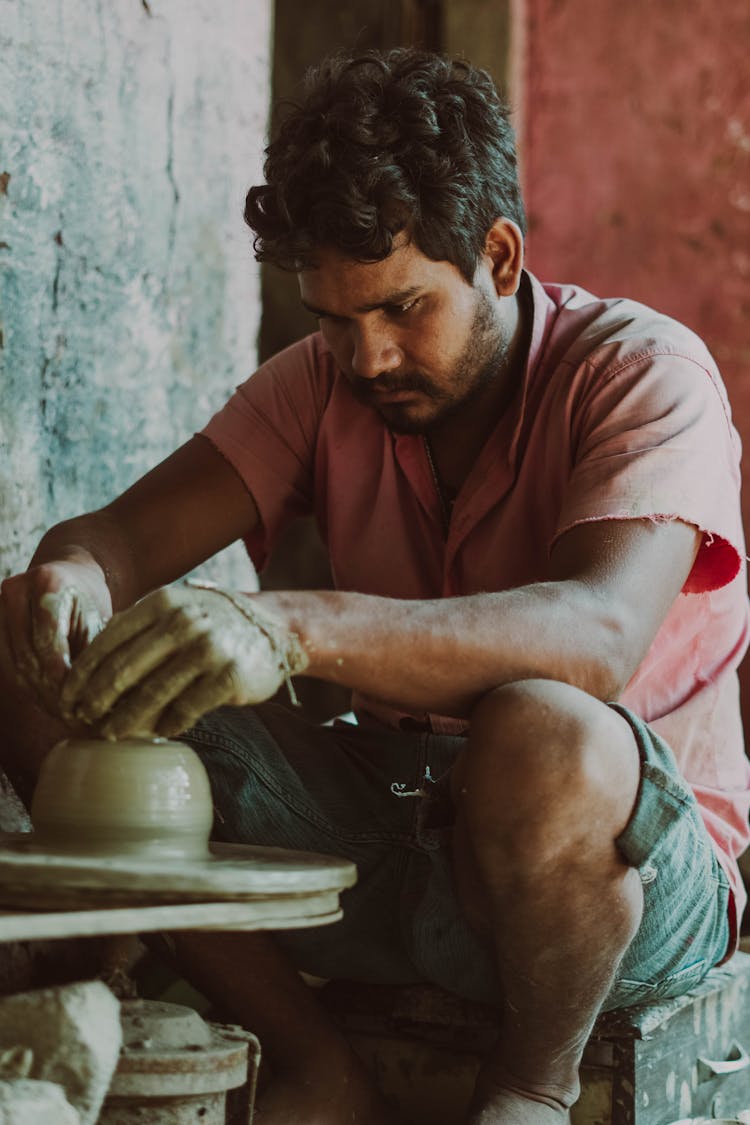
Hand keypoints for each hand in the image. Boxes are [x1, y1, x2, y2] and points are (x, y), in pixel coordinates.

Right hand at [1, 562, 109, 715]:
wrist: (67, 576)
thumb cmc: (89, 602)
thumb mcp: (97, 619)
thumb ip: (93, 651)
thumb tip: (95, 695)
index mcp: (48, 581)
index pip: (48, 637)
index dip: (60, 672)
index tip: (75, 700)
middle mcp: (16, 589)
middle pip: (28, 653)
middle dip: (50, 689)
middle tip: (71, 716)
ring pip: (15, 663)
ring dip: (38, 693)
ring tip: (62, 714)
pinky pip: (7, 663)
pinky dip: (27, 685)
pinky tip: (47, 702)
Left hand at [59, 583, 308, 738]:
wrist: (272, 630)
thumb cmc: (211, 624)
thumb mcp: (174, 610)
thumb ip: (137, 629)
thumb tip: (86, 665)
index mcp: (162, 603)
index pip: (108, 640)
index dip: (82, 673)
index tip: (66, 697)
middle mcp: (184, 622)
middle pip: (124, 669)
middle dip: (96, 700)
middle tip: (81, 720)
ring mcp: (208, 649)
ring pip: (152, 694)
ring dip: (125, 720)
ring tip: (110, 733)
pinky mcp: (230, 677)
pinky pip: (187, 709)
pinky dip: (168, 724)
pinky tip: (160, 731)